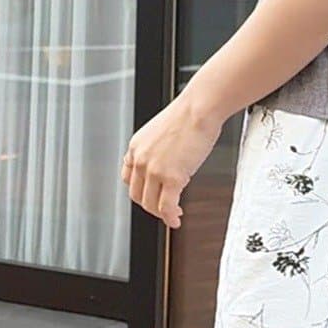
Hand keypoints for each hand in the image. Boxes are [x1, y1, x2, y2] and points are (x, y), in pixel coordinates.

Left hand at [121, 90, 222, 229]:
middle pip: (137, 195)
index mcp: (136, 146)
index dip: (139, 190)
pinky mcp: (171, 178)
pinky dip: (170, 218)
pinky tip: (176, 220)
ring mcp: (154, 170)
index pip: (128, 178)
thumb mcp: (161, 130)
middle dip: (150, 206)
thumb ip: (158, 148)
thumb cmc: (189, 114)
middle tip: (164, 209)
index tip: (150, 195)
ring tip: (173, 215)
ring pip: (150, 204)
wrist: (199, 108)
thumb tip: (169, 161)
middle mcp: (140, 159)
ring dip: (161, 214)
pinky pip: (166, 207)